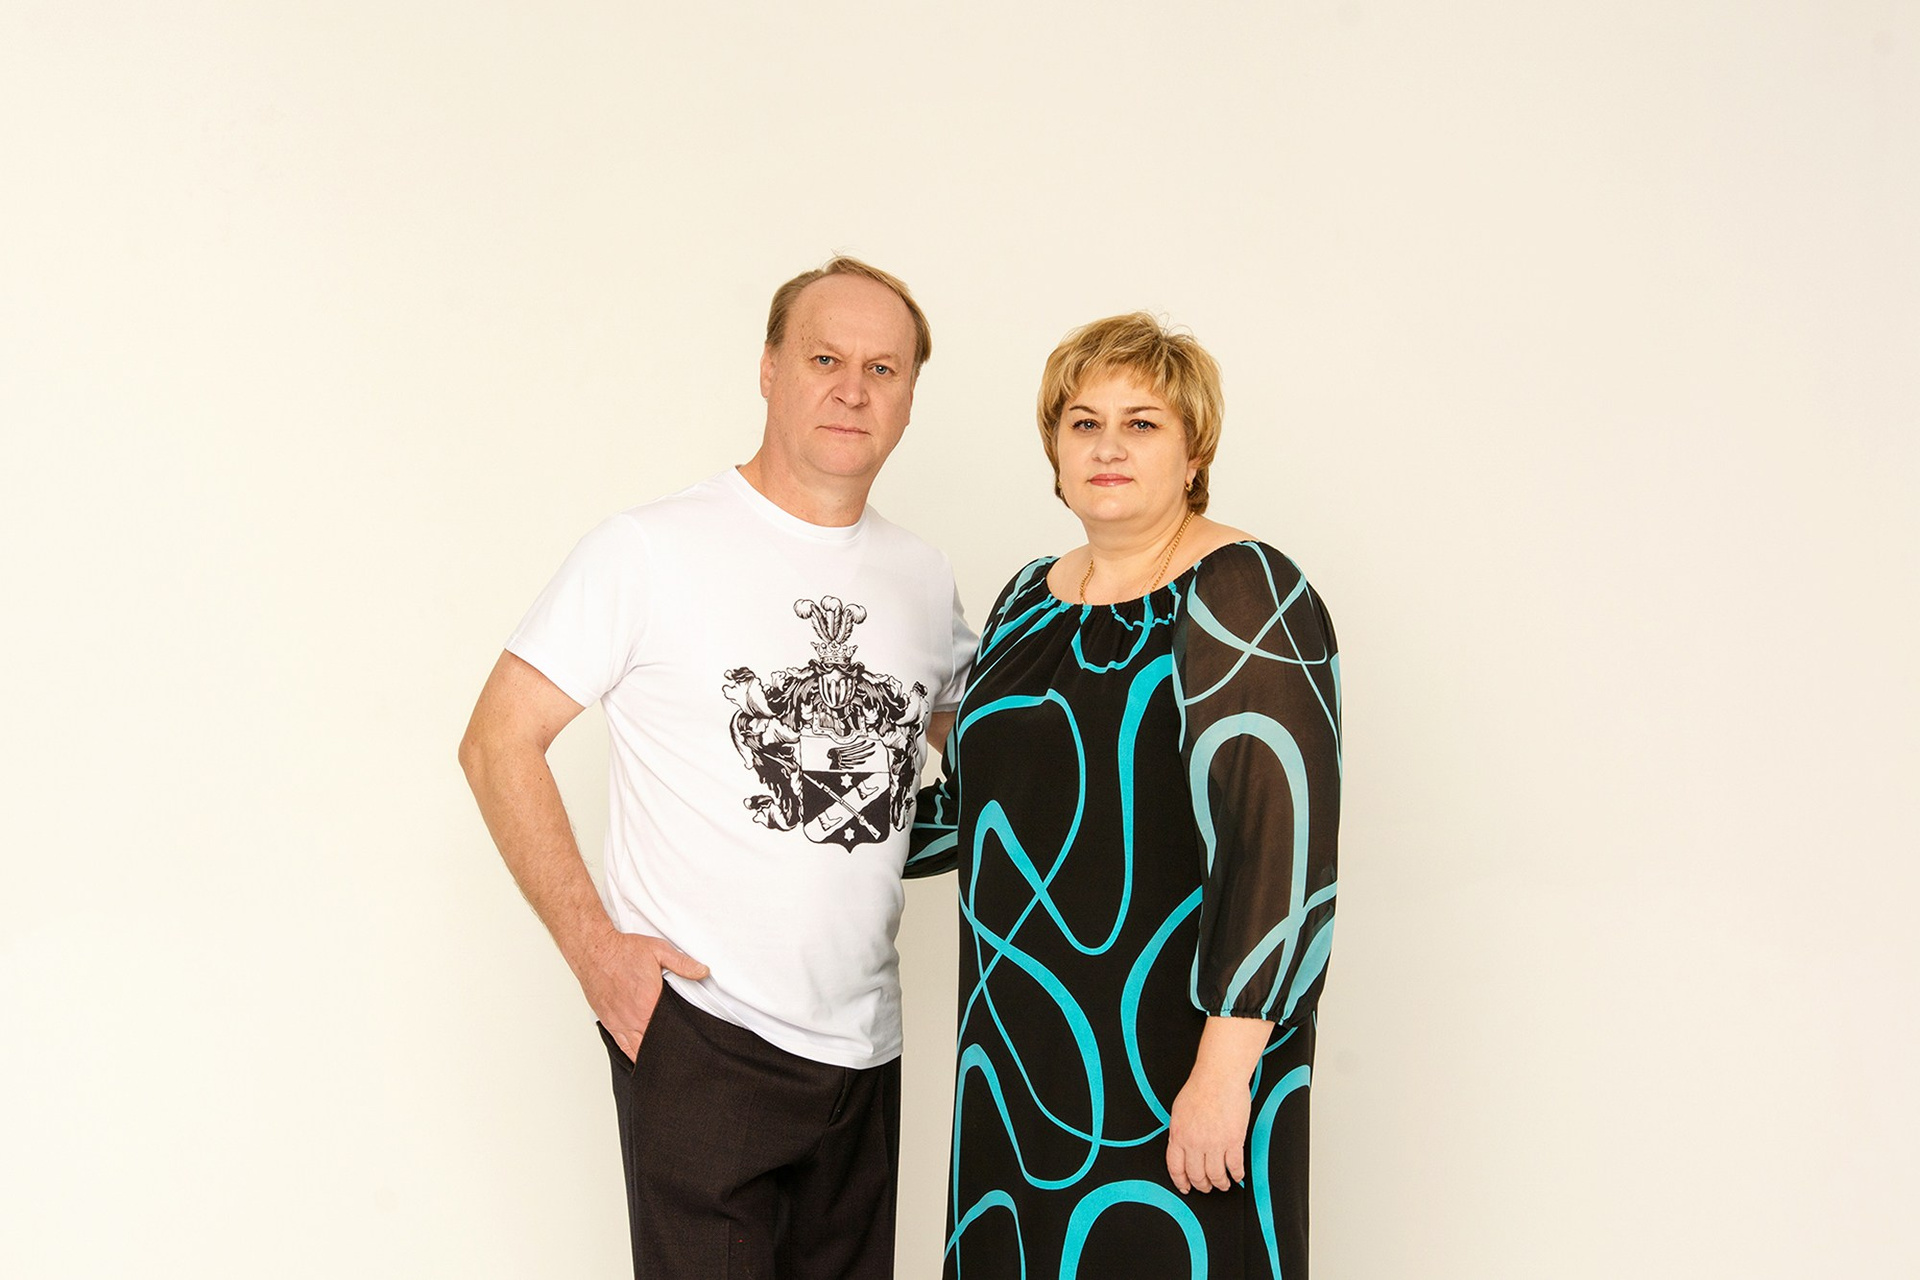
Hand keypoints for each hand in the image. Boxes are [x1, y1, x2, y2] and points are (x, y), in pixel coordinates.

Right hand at [572, 929, 708, 1062]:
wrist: (595, 951)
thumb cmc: (623, 951)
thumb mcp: (659, 951)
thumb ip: (683, 963)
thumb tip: (703, 971)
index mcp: (648, 1003)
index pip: (669, 1030)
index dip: (679, 1039)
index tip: (687, 1044)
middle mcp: (632, 1018)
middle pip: (653, 1044)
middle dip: (666, 1050)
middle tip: (678, 1056)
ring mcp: (619, 1022)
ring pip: (637, 1050)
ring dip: (649, 1055)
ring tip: (662, 1061)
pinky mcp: (608, 1022)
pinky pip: (621, 1046)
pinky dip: (632, 1054)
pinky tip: (640, 1058)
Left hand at [1166, 1071, 1251, 1193]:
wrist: (1219, 1077)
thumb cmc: (1200, 1087)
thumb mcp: (1178, 1111)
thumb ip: (1179, 1131)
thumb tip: (1180, 1144)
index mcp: (1178, 1135)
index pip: (1176, 1167)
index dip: (1181, 1181)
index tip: (1185, 1187)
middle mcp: (1195, 1143)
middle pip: (1197, 1175)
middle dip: (1202, 1185)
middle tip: (1207, 1187)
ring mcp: (1214, 1144)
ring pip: (1216, 1175)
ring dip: (1220, 1183)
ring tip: (1223, 1184)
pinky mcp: (1233, 1141)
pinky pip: (1234, 1166)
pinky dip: (1236, 1175)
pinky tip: (1237, 1176)